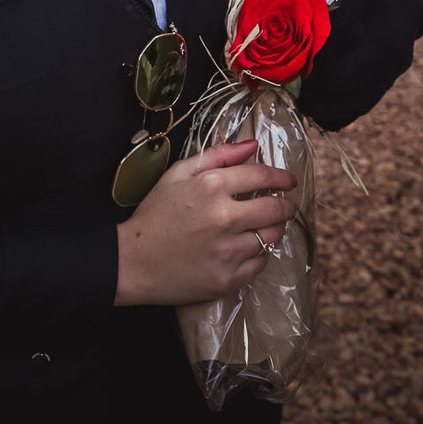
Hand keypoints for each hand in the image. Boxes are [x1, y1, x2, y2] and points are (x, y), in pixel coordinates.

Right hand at [114, 139, 296, 307]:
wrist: (133, 261)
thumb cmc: (155, 213)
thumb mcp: (179, 173)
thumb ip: (218, 155)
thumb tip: (252, 145)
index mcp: (212, 186)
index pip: (261, 176)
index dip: (280, 177)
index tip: (289, 180)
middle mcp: (224, 217)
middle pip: (275, 209)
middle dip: (285, 205)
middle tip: (285, 206)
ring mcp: (227, 251)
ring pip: (271, 237)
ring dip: (273, 230)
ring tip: (265, 227)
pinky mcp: (227, 278)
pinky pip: (260, 264)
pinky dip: (259, 254)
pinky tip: (248, 248)